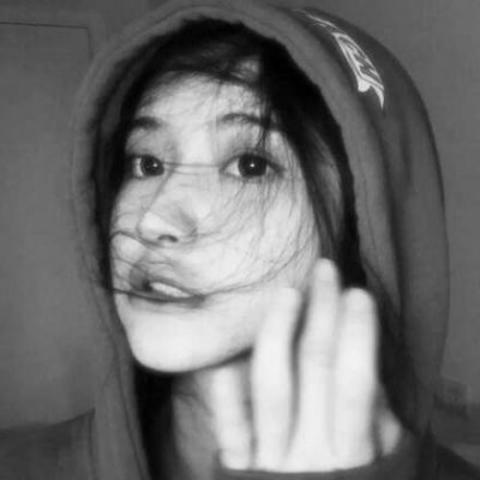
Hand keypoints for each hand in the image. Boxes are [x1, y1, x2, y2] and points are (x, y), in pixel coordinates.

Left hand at [209, 259, 402, 471]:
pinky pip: (230, 426)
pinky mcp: (240, 468)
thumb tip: (369, 371)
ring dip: (278, 333)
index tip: (357, 293)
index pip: (355, 381)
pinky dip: (225, 390)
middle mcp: (309, 452)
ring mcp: (270, 459)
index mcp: (351, 454)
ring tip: (287, 292)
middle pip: (316, 368)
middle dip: (323, 314)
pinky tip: (223, 353)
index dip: (357, 334)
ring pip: (272, 385)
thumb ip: (379, 426)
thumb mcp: (382, 470)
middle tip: (325, 271)